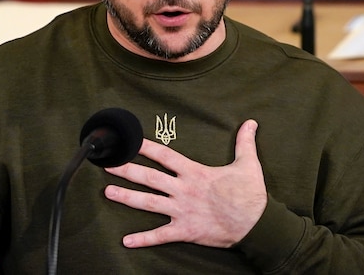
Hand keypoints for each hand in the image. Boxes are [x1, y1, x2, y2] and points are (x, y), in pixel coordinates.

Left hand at [104, 119, 266, 248]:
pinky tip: (126, 241)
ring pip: (148, 203)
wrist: (256, 225)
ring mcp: (182, 211)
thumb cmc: (250, 194)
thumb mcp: (248, 164)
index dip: (146, 147)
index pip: (165, 155)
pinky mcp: (185, 230)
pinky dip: (143, 239)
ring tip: (107, 192)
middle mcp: (184, 190)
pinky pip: (160, 235)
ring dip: (126, 198)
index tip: (130, 141)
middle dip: (126, 170)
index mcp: (195, 172)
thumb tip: (251, 122)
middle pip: (149, 178)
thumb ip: (245, 142)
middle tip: (107, 165)